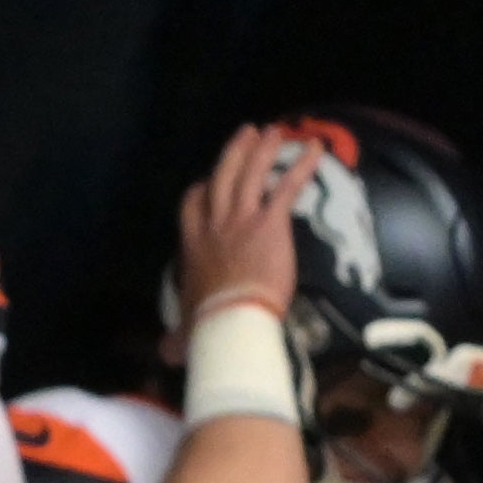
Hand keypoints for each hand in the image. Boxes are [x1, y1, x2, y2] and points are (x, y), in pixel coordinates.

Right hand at [174, 120, 312, 320]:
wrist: (230, 320)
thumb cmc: (207, 325)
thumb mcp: (186, 328)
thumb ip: (178, 336)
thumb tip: (167, 352)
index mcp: (193, 247)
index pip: (192, 207)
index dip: (200, 191)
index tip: (206, 182)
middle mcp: (214, 225)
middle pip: (221, 178)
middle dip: (233, 154)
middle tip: (246, 134)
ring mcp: (241, 219)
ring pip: (250, 173)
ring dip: (262, 149)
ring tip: (274, 130)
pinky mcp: (269, 223)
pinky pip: (286, 187)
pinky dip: (301, 166)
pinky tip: (315, 148)